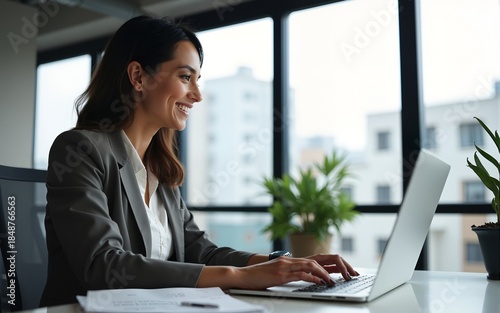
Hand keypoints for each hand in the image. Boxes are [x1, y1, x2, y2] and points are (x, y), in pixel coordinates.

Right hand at [234, 254, 357, 289]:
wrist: (242, 276)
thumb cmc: (259, 277)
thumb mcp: (280, 274)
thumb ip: (294, 274)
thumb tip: (309, 279)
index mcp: (293, 261)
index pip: (318, 258)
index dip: (333, 263)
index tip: (346, 270)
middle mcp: (292, 261)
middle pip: (320, 258)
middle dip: (337, 265)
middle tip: (349, 273)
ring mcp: (286, 266)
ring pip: (312, 264)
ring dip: (327, 272)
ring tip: (337, 280)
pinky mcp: (281, 274)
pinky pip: (301, 274)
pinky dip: (313, 277)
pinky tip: (321, 282)